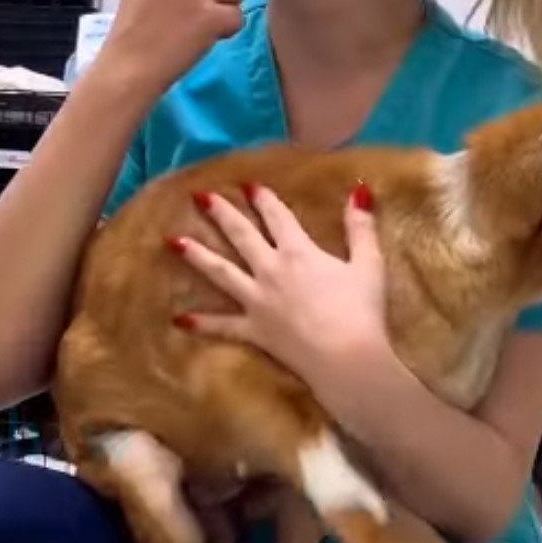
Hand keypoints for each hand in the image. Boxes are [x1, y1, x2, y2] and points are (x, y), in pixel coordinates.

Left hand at [170, 183, 388, 389]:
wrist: (345, 358)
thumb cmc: (361, 311)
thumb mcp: (369, 264)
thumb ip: (360, 226)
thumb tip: (359, 188)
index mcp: (298, 252)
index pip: (278, 217)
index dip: (263, 199)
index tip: (248, 185)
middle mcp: (270, 270)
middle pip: (242, 236)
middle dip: (222, 214)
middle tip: (200, 196)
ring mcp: (257, 301)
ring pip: (221, 273)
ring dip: (197, 256)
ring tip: (172, 241)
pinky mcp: (253, 331)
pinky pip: (223, 326)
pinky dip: (202, 323)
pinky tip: (180, 319)